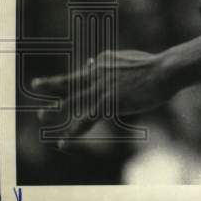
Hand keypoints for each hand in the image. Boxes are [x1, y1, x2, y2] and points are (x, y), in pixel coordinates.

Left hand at [32, 50, 175, 147]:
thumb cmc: (154, 65)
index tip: (87, 68)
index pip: (89, 68)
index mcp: (104, 60)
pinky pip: (85, 120)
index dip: (87, 72)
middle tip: (36, 84)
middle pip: (70, 79)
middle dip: (51, 83)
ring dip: (55, 109)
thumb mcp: (129, 59)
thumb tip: (89, 61)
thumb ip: (110, 62)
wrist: (163, 71)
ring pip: (71, 100)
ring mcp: (100, 89)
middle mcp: (97, 73)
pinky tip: (64, 141)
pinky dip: (74, 131)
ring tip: (41, 115)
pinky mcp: (106, 104)